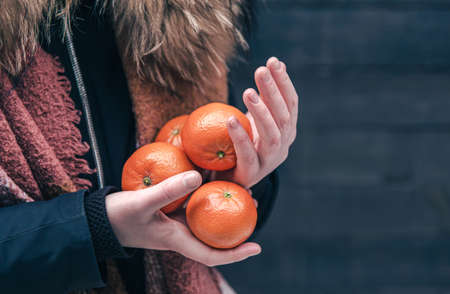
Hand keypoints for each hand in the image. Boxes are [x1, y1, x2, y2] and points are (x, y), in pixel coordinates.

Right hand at [105, 171, 260, 265]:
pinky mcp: (171, 209)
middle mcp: (182, 233)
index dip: (236, 254)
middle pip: (215, 234)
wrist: (101, 217)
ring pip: (206, 215)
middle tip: (254, 203)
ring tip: (241, 186)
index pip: (212, 254)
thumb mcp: (142, 202)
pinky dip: (205, 190)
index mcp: (178, 240)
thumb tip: (198, 175)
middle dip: (236, 224)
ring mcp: (177, 221)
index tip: (257, 248)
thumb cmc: (119, 216)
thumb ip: (168, 190)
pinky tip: (211, 173)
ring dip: (223, 202)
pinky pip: (194, 201)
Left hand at [216, 57, 297, 187]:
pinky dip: (240, 136)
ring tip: (248, 93)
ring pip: (272, 135)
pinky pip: (247, 154)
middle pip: (284, 116)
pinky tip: (230, 120)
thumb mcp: (258, 117)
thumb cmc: (245, 143)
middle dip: (273, 92)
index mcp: (287, 131)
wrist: (231, 178)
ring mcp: (269, 161)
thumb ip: (268, 95)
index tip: (274, 61)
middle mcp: (283, 145)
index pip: (291, 103)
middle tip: (261, 70)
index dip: (284, 82)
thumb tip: (278, 63)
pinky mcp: (252, 173)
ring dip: (261, 112)